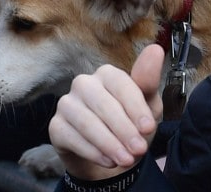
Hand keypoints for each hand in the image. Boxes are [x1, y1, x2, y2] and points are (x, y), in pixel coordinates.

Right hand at [49, 44, 164, 179]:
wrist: (111, 157)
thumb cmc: (131, 126)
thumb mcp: (148, 107)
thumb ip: (149, 81)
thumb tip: (155, 49)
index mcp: (107, 76)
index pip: (119, 84)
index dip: (135, 107)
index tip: (148, 128)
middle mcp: (83, 85)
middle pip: (101, 102)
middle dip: (122, 128)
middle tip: (139, 150)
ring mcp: (66, 104)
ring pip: (84, 120)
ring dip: (108, 143)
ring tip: (125, 160)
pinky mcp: (54, 126)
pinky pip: (70, 136)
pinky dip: (92, 151)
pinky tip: (108, 161)